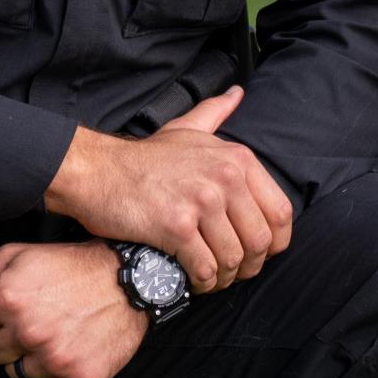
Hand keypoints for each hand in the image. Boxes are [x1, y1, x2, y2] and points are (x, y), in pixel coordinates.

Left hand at [0, 241, 146, 377]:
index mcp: (8, 298)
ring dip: (27, 356)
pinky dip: (51, 374)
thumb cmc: (70, 266)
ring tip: (52, 331)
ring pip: (14, 373)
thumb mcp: (17, 256)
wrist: (130, 281)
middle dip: (3, 337)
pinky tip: (67, 347)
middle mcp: (29, 331)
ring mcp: (55, 358)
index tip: (4, 309)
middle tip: (32, 317)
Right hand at [45, 87, 292, 293]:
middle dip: (248, 266)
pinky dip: (202, 282)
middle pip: (259, 241)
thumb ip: (215, 113)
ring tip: (210, 277)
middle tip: (231, 272)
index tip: (259, 253)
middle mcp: (225, 178)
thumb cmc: (144, 158)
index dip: (275, 242)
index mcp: (237, 159)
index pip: (280, 212)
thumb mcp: (186, 130)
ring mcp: (201, 201)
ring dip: (224, 278)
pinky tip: (191, 278)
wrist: (97, 171)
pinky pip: (205, 269)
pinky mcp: (176, 226)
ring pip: (233, 259)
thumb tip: (237, 94)